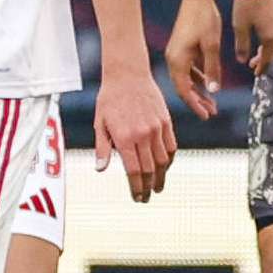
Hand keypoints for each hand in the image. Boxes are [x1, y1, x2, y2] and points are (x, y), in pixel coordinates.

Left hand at [91, 67, 174, 201]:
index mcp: (125, 137)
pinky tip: (166, 167)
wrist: (127, 74)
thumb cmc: (109, 99)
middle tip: (146, 198)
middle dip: (148, 187)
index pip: (133, 171)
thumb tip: (100, 170)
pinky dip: (170, 160)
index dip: (136, 187)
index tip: (137, 198)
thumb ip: (102, 148)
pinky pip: (172, 146)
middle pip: (149, 169)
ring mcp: (156, 128)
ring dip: (161, 177)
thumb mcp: (100, 123)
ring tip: (157, 187)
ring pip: (163, 160)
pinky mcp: (166, 121)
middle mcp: (143, 135)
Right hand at [165, 0, 222, 118]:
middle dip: (198, 100)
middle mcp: (173, 58)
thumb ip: (212, 69)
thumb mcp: (211, 46)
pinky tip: (209, 82)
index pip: (184, 90)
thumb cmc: (204, 19)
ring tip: (213, 101)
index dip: (195, 105)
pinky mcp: (182, 47)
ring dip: (199, 90)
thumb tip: (214, 91)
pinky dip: (198, 77)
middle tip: (212, 112)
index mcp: (177, 60)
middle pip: (184, 87)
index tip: (206, 116)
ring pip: (187, 78)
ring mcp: (176, 52)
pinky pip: (189, 68)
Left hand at [233, 0, 272, 74]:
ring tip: (261, 47)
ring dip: (271, 46)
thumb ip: (242, 45)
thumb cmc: (246, 1)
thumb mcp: (239, 25)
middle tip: (255, 62)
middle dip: (266, 58)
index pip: (268, 58)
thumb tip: (242, 60)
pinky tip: (267, 29)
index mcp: (270, 36)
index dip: (262, 68)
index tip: (257, 73)